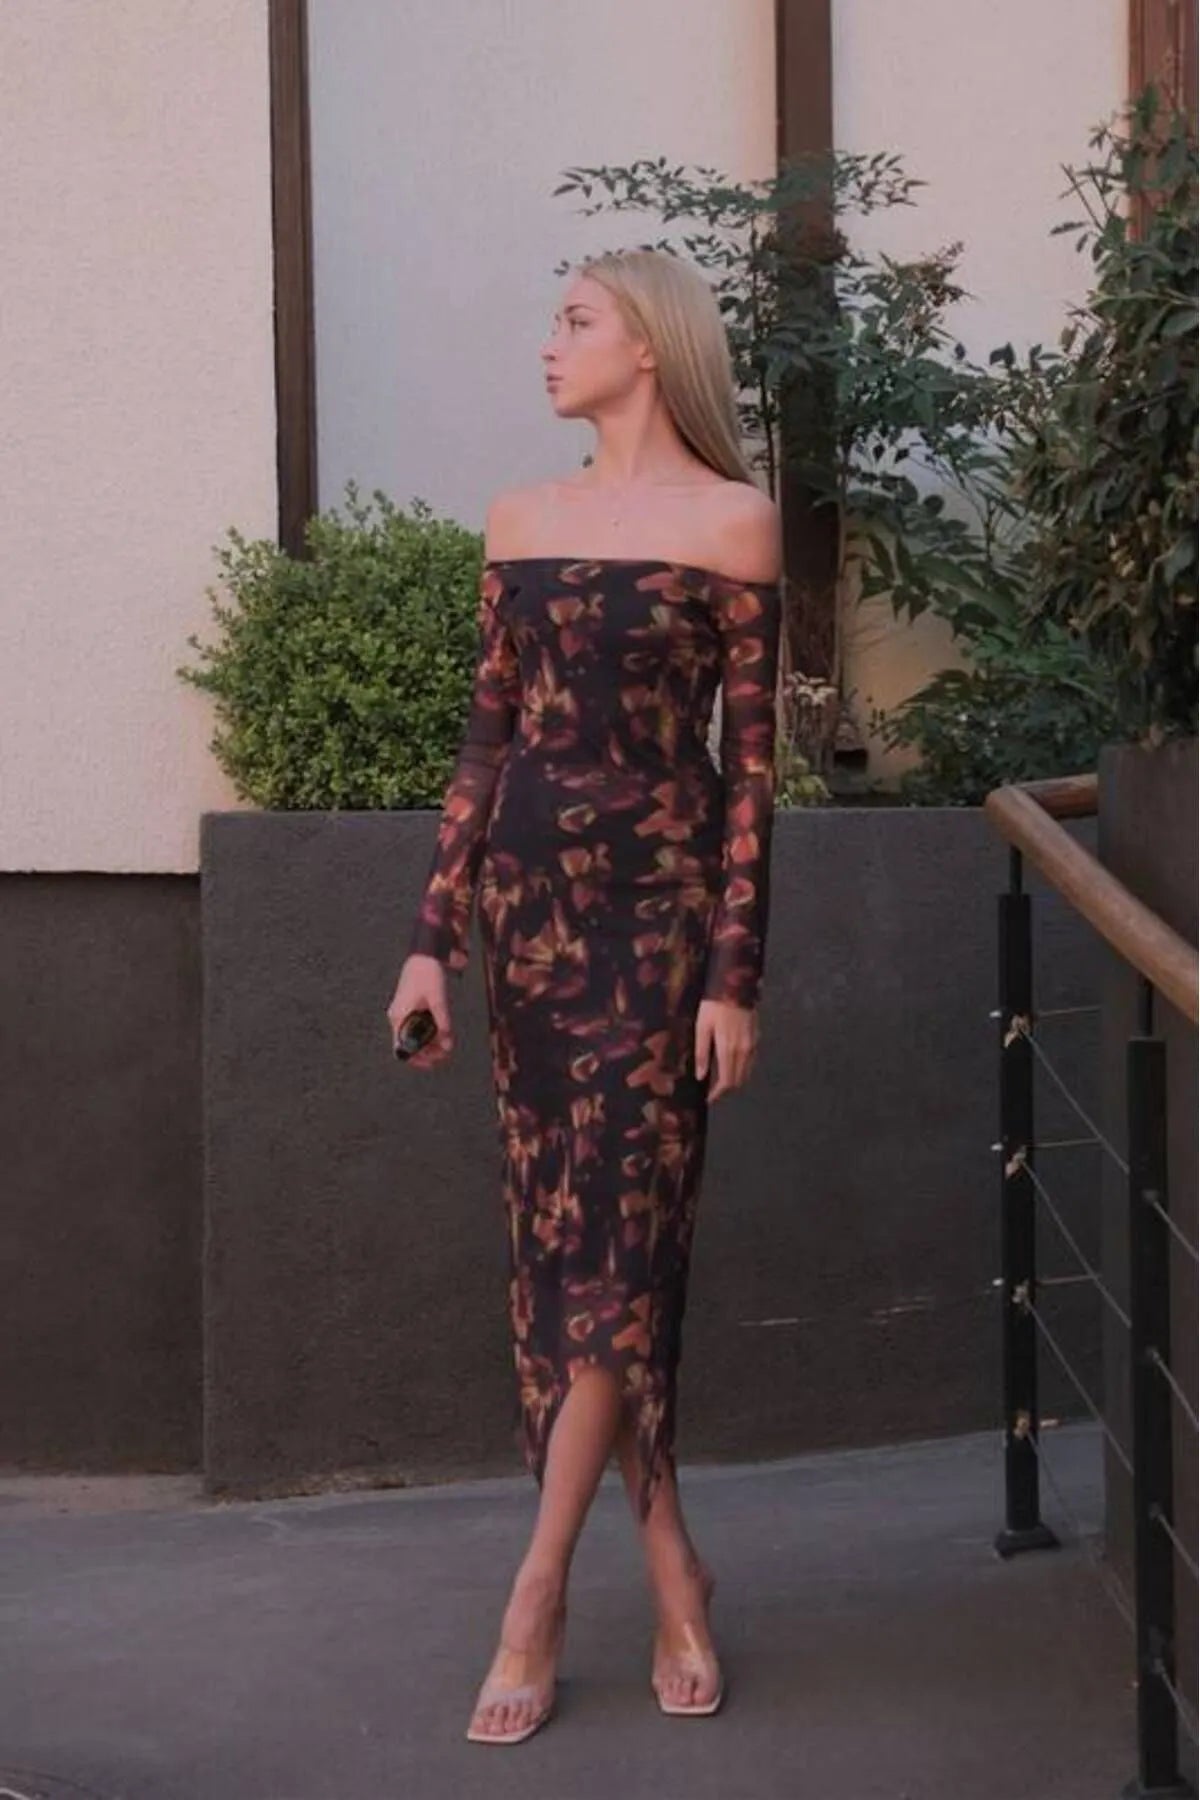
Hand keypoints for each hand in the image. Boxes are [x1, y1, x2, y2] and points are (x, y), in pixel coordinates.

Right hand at [386, 954, 453, 1069]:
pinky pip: (416, 1026)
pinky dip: (427, 1032)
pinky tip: (442, 1032)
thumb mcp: (438, 999)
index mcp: (400, 1017)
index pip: (402, 1049)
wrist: (423, 954)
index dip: (416, 1059)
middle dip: (426, 1052)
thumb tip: (448, 1044)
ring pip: (413, 1036)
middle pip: (408, 1045)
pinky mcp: (408, 1007)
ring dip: (428, 1043)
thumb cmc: (428, 974)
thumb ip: (443, 1022)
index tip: (433, 1063)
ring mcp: (402, 1012)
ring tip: (446, 1044)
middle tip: (445, 1054)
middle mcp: (398, 1017)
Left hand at [694, 997, 758, 1101]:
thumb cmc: (714, 1005)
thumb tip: (700, 1076)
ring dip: (735, 1079)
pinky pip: (750, 1061)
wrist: (736, 985)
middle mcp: (744, 1051)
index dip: (718, 1094)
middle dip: (726, 1089)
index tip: (709, 1098)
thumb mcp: (702, 1027)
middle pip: (738, 1080)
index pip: (727, 1082)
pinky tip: (730, 1063)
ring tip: (719, 1078)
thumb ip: (701, 1053)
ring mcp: (752, 1045)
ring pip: (746, 1072)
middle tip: (712, 1090)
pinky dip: (742, 1068)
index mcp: (728, 1050)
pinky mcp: (756, 1038)